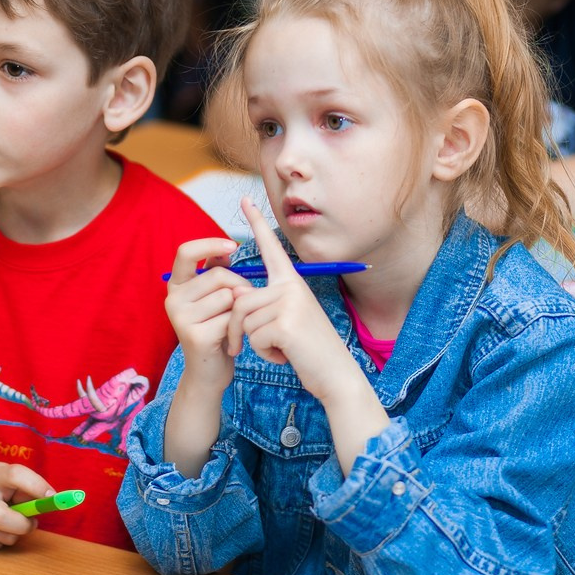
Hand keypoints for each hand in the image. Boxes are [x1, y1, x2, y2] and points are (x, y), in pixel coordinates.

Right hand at [0, 461, 52, 554]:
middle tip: (31, 523)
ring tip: (11, 523)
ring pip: (0, 537)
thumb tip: (47, 504)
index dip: (36, 486)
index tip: (52, 496)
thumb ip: (27, 489)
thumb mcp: (8, 477)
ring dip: (14, 535)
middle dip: (23, 526)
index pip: (15, 475)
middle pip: (1, 518)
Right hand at [165, 236, 242, 392]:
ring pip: (228, 296)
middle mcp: (172, 299)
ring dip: (240, 309)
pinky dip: (239, 327)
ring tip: (233, 324)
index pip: (186, 252)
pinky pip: (231, 318)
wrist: (208, 372)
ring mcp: (181, 318)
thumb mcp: (213, 297)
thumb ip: (215, 272)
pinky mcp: (195, 335)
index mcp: (175, 285)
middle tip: (241, 305)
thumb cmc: (215, 329)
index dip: (210, 244)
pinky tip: (232, 340)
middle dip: (239, 285)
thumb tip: (226, 248)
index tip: (233, 245)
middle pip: (218, 275)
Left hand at [227, 199, 355, 402]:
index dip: (257, 223)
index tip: (245, 199)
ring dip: (255, 344)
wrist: (337, 375)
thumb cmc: (310, 350)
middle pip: (240, 301)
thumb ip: (269, 303)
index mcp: (293, 282)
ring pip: (243, 321)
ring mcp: (289, 303)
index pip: (271, 248)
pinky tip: (287, 356)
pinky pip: (253, 338)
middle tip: (260, 346)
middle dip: (239, 329)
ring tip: (282, 349)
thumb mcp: (290, 318)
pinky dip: (264, 354)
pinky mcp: (285, 323)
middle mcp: (292, 286)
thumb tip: (237, 298)